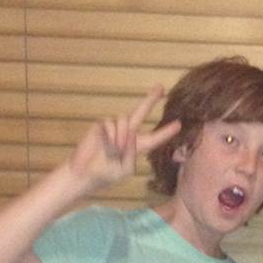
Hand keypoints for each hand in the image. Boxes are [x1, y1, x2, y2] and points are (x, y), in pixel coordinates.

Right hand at [66, 85, 180, 192]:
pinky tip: (107, 144)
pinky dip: (111, 134)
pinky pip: (110, 123)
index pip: (154, 138)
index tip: (179, 124)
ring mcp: (113, 128)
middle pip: (141, 112)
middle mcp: (127, 134)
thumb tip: (131, 134)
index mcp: (136, 147)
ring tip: (117, 148)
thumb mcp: (125, 170)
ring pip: (125, 119)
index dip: (166, 132)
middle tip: (161, 87)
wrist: (84, 174)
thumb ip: (131, 153)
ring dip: (122, 134)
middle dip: (150, 100)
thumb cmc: (105, 175)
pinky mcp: (101, 126)